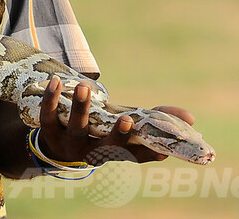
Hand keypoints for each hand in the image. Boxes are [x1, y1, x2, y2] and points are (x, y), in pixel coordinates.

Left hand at [38, 76, 195, 163]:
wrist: (58, 144)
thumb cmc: (101, 131)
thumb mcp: (127, 124)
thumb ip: (156, 118)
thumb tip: (190, 117)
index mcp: (115, 152)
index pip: (135, 156)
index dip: (149, 155)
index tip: (164, 151)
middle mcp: (94, 152)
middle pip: (106, 146)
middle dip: (117, 135)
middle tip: (127, 119)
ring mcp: (70, 143)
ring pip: (76, 129)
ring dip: (80, 109)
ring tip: (85, 87)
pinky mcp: (50, 131)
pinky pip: (48, 117)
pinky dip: (51, 100)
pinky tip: (55, 82)